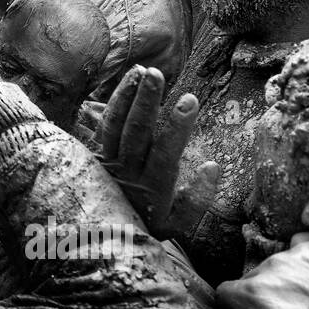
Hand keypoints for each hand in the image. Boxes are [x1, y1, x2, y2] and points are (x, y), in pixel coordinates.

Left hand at [95, 66, 210, 236]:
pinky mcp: (96, 153)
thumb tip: (213, 166)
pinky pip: (105, 124)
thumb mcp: (176, 226)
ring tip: (143, 71)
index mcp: (152, 188)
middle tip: (157, 74)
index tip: (190, 100)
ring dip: (130, 96)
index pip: (165, 152)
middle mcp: (127, 172)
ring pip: (117, 125)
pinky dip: (116, 102)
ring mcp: (108, 161)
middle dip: (147, 102)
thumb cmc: (149, 226)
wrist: (104, 237)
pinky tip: (129, 80)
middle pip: (136, 133)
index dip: (177, 127)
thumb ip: (196, 201)